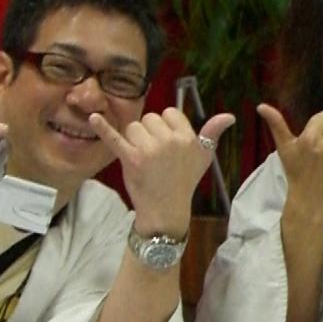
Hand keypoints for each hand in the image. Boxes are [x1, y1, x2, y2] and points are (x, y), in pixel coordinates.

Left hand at [90, 108, 233, 237]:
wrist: (166, 208)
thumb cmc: (185, 181)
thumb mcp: (204, 157)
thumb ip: (213, 133)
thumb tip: (229, 116)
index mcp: (187, 137)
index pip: (170, 113)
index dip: (167, 126)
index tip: (168, 142)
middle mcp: (169, 140)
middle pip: (150, 119)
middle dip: (149, 132)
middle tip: (155, 153)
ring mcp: (148, 149)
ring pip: (133, 127)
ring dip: (134, 139)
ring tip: (142, 157)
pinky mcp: (130, 158)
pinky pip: (114, 138)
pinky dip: (102, 128)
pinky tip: (93, 118)